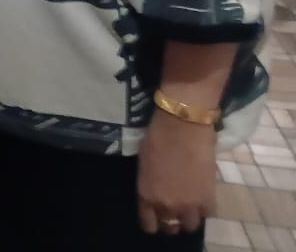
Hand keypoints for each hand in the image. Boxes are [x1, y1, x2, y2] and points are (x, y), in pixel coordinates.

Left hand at [137, 108, 217, 234]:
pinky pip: (208, 214)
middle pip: (170, 227)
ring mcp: (189, 204)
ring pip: (191, 225)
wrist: (182, 126)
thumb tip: (155, 189)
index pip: (149, 224)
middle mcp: (167, 205)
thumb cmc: (157, 137)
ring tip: (189, 206)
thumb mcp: (144, 163)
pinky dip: (205, 209)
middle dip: (171, 220)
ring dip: (189, 217)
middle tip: (173, 209)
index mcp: (146, 195)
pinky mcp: (209, 198)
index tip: (155, 217)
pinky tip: (202, 198)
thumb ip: (149, 183)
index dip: (152, 222)